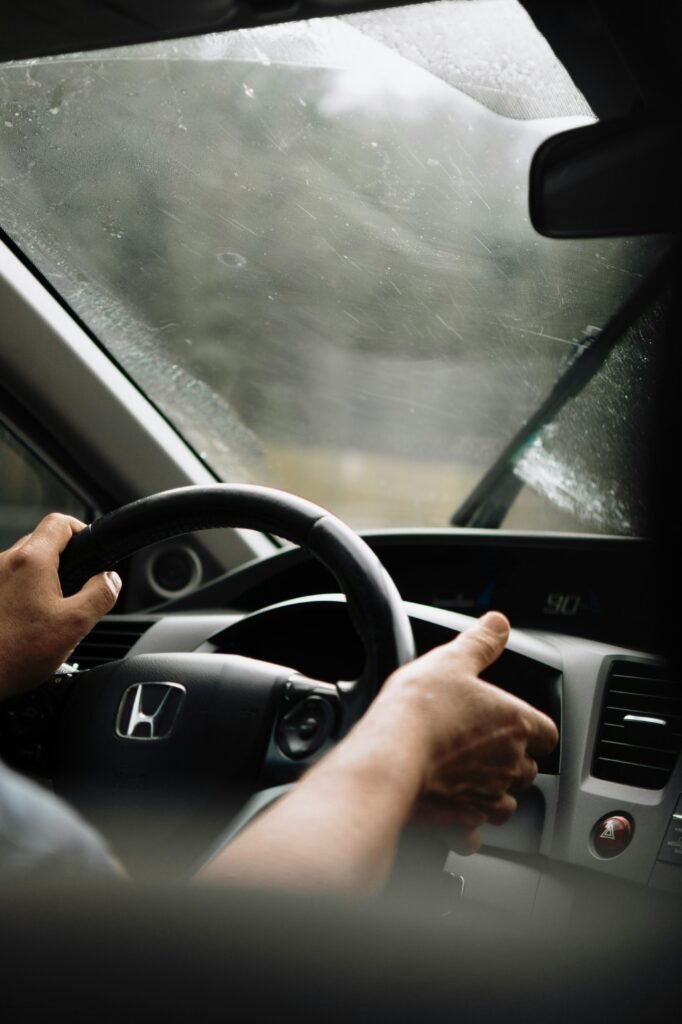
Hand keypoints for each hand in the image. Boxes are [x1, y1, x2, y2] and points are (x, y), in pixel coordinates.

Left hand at [0, 514, 121, 698]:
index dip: (82, 531)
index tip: (91, 552)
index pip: (60, 522)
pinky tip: (27, 620)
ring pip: (23, 562)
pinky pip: (8, 581)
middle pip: (41, 540)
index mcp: (31, 561)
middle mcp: (4, 562)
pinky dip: (23, 591)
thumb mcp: (73, 626)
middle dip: (63, 557)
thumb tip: (111, 580)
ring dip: (41, 577)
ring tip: (50, 609)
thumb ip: (100, 595)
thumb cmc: (14, 654)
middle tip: (76, 587)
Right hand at [373, 612, 558, 849]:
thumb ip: (480, 642)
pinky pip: (475, 834)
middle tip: (479, 746)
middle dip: (509, 761)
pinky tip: (452, 815)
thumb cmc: (420, 709)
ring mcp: (486, 797)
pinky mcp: (461, 823)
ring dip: (492, 793)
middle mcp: (509, 765)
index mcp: (515, 724)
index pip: (547, 733)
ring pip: (505, 803)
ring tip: (466, 778)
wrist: (388, 756)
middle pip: (528, 769)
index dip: (529, 728)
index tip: (510, 722)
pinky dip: (467, 827)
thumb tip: (498, 622)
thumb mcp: (452, 660)